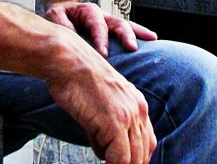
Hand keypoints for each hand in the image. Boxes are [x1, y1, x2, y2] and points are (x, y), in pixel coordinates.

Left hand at [44, 0, 156, 56]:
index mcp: (88, 11)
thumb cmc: (59, 14)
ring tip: (152, 38)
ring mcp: (109, 21)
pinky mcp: (112, 29)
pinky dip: (140, 34)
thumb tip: (68, 37)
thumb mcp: (54, 16)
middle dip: (125, 34)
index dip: (101, 39)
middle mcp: (102, 15)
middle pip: (117, 22)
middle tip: (132, 47)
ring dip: (139, 32)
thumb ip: (61, 24)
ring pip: (127, 25)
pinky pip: (128, 30)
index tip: (104, 54)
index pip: (97, 25)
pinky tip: (151, 40)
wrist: (63, 9)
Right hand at [45, 35, 156, 163]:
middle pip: (143, 153)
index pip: (147, 142)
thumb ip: (107, 128)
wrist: (69, 62)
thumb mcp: (101, 103)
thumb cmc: (78, 80)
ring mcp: (128, 116)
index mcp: (137, 103)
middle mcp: (138, 110)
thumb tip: (105, 153)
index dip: (136, 159)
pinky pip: (119, 159)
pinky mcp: (114, 123)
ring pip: (133, 159)